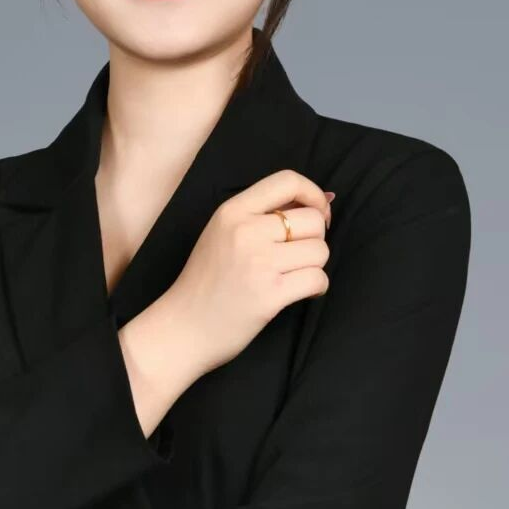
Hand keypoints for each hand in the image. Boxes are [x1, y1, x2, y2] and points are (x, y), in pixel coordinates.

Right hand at [164, 170, 333, 376]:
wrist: (183, 327)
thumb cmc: (206, 282)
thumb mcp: (223, 234)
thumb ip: (265, 215)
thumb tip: (325, 200)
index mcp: (232, 211)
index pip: (287, 181)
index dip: (312, 194)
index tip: (317, 213)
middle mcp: (245, 232)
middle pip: (313, 221)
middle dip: (315, 239)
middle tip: (298, 256)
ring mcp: (258, 263)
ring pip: (320, 251)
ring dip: (315, 266)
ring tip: (295, 276)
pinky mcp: (270, 294)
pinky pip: (318, 279)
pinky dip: (317, 287)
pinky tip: (302, 292)